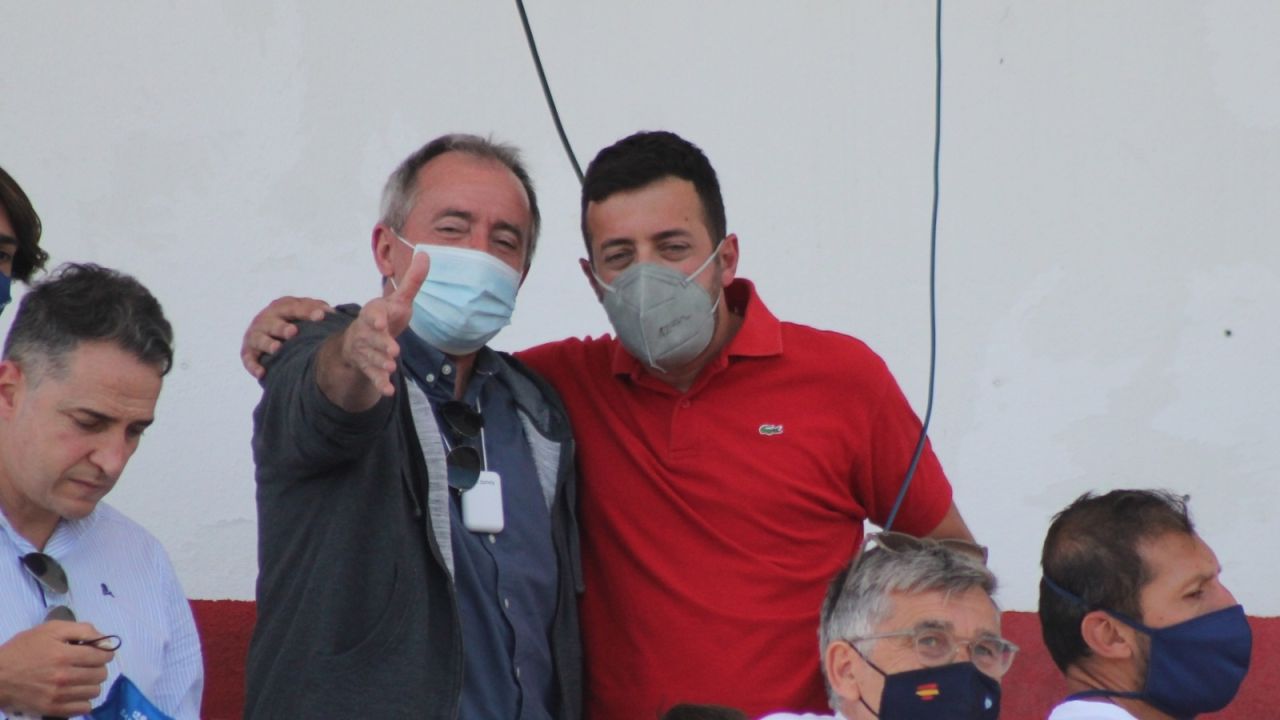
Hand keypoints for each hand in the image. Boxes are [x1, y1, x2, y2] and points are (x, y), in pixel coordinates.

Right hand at [0, 621, 112, 716]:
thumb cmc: (23, 649)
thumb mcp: (50, 630)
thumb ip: (82, 630)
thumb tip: (105, 640)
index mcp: (64, 655)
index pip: (103, 656)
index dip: (105, 652)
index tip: (99, 652)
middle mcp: (64, 677)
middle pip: (101, 674)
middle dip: (98, 667)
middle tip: (87, 664)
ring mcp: (58, 695)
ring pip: (94, 691)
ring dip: (91, 683)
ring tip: (80, 678)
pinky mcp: (52, 709)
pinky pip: (83, 708)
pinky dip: (83, 700)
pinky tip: (75, 692)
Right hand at [241, 296, 332, 378]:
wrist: (271, 333)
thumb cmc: (294, 320)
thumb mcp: (303, 311)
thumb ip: (316, 308)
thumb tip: (331, 312)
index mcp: (281, 307)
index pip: (293, 307)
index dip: (307, 311)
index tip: (321, 316)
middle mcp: (265, 319)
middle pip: (273, 322)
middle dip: (281, 327)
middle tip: (293, 332)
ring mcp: (255, 335)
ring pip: (259, 339)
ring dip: (267, 343)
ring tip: (277, 348)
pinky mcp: (248, 352)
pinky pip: (248, 360)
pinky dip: (253, 366)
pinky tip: (262, 373)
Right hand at [337, 251, 429, 396]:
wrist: (360, 341)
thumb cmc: (384, 317)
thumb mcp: (398, 300)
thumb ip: (412, 281)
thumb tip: (426, 253)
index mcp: (374, 314)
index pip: (373, 315)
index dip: (376, 319)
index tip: (381, 323)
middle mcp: (366, 333)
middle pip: (373, 339)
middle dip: (381, 345)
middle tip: (393, 351)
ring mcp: (366, 351)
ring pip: (371, 358)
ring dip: (380, 364)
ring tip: (391, 367)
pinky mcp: (368, 368)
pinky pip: (372, 377)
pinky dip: (379, 383)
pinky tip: (387, 390)